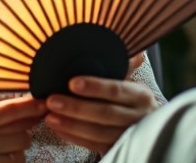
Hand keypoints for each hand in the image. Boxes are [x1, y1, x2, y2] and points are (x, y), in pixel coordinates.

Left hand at [43, 53, 158, 155]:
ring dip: (71, 124)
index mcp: (139, 95)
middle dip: (76, 108)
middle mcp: (138, 116)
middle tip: (51, 101)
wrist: (146, 127)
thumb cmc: (128, 98)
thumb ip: (122, 64)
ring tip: (49, 116)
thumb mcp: (128, 81)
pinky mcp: (118, 149)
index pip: (116, 89)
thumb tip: (127, 46)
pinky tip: (58, 128)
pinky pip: (93, 145)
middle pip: (105, 113)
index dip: (95, 86)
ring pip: (98, 132)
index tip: (72, 83)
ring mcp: (128, 136)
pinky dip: (74, 137)